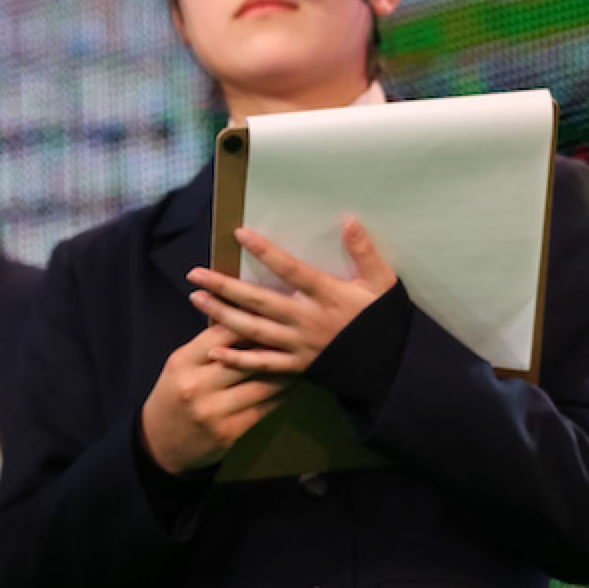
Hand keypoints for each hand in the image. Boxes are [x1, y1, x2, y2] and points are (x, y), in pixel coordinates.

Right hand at [140, 323, 291, 475]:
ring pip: (262, 384)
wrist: (160, 442)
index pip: (222, 332)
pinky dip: (282, 395)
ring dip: (286, 372)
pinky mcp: (228, 432)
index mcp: (182, 361)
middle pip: (246, 357)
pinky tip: (292, 387)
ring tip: (302, 360)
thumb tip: (243, 316)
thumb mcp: (181, 366)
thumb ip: (208, 345)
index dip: (250, 320)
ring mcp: (212, 410)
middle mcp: (195, 384)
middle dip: (274, 346)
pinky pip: (264, 408)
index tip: (272, 313)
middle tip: (296, 335)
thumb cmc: (174, 395)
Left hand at [190, 219, 396, 373]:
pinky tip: (212, 351)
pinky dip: (237, 359)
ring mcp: (299, 345)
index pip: (290, 269)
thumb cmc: (384, 321)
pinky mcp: (298, 367)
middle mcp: (307, 319)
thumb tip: (350, 220)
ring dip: (222, 314)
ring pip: (254, 329)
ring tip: (196, 298)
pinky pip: (263, 365)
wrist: (394, 366)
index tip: (238, 233)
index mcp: (326, 295)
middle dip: (224, 286)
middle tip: (194, 273)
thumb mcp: (382, 284)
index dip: (265, 251)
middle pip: (259, 300)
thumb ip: (365, 253)